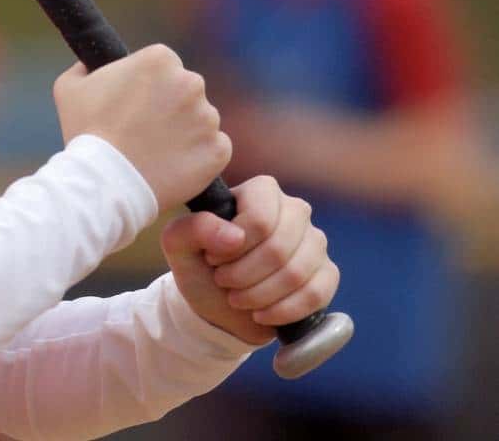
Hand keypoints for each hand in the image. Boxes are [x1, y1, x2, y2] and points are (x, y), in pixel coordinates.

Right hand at [54, 45, 231, 211]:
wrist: (104, 185)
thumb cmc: (85, 135)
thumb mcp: (70, 89)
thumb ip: (84, 67)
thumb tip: (90, 64)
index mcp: (160, 59)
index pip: (165, 67)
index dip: (149, 88)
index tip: (136, 108)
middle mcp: (191, 82)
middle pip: (186, 91)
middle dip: (171, 108)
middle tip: (145, 133)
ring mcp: (208, 117)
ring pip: (201, 121)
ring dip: (186, 133)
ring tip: (156, 154)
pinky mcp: (218, 150)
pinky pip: (215, 148)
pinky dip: (200, 158)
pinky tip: (174, 167)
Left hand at [161, 176, 338, 345]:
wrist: (218, 304)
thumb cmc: (199, 265)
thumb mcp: (178, 244)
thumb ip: (193, 228)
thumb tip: (234, 237)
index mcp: (261, 191)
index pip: (260, 217)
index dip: (234, 248)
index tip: (213, 260)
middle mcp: (294, 209)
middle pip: (278, 248)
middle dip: (244, 276)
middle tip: (223, 282)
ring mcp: (315, 241)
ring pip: (297, 273)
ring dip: (259, 296)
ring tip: (237, 298)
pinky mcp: (327, 273)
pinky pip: (316, 293)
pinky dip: (283, 311)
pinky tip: (261, 313)